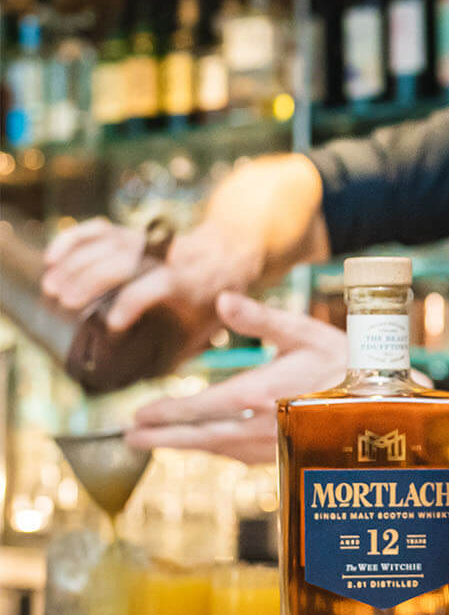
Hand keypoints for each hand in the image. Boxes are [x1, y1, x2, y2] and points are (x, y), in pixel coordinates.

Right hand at [41, 218, 260, 345]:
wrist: (231, 252)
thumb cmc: (215, 300)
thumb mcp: (208, 328)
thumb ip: (179, 352)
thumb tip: (147, 384)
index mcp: (186, 283)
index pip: (153, 288)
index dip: (130, 305)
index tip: (111, 326)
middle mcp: (165, 257)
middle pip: (121, 260)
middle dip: (89, 280)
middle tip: (63, 304)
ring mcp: (147, 242)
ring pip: (106, 243)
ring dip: (74, 262)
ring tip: (50, 288)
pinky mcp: (133, 233)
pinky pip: (99, 229)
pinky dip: (73, 239)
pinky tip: (50, 257)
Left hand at [126, 292, 346, 464]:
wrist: (384, 402)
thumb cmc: (345, 360)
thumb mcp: (304, 331)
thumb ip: (260, 318)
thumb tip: (222, 298)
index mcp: (266, 392)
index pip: (205, 407)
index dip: (168, 412)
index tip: (139, 414)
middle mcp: (266, 425)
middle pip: (202, 435)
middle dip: (162, 437)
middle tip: (130, 437)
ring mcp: (274, 445)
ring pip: (218, 449)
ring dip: (183, 447)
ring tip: (151, 443)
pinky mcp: (284, 454)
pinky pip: (238, 456)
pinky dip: (213, 451)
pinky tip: (200, 445)